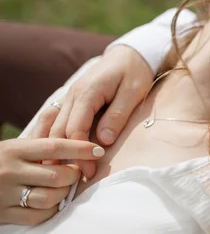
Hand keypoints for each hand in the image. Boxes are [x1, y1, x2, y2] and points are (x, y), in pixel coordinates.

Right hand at [0, 138, 103, 225]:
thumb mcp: (15, 145)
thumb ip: (39, 132)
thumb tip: (59, 109)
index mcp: (14, 150)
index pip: (55, 146)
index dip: (80, 148)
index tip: (98, 150)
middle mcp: (10, 171)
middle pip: (56, 175)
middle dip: (74, 175)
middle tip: (78, 172)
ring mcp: (5, 194)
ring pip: (49, 197)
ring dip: (64, 193)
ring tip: (65, 187)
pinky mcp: (3, 214)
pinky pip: (37, 216)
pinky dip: (51, 210)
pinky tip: (53, 202)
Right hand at [30, 45, 152, 178]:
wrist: (130, 53)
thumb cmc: (135, 71)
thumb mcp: (133, 91)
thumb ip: (118, 115)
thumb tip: (104, 141)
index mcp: (87, 93)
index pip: (74, 128)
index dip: (80, 153)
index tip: (89, 172)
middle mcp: (72, 95)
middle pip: (59, 131)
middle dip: (65, 157)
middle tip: (76, 180)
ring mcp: (69, 97)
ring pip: (51, 126)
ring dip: (53, 149)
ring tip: (58, 172)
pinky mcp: (71, 100)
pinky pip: (53, 119)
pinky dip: (50, 136)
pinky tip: (51, 153)